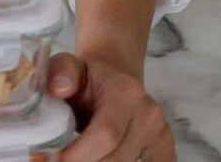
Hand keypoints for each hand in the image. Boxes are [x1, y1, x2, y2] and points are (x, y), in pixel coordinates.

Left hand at [47, 52, 174, 161]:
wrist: (113, 79)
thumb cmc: (86, 79)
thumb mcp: (67, 67)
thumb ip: (60, 74)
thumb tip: (58, 89)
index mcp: (125, 92)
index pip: (106, 134)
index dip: (79, 154)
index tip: (55, 158)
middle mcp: (148, 114)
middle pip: (115, 159)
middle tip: (61, 160)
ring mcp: (160, 134)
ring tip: (82, 154)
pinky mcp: (165, 149)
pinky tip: (103, 158)